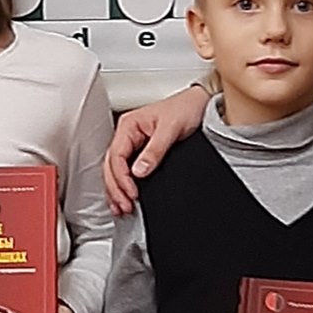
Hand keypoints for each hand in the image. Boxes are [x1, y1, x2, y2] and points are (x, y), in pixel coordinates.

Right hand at [103, 84, 211, 213]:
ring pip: (115, 170)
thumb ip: (154, 150)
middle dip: (116, 188)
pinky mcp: (140, 152)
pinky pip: (125, 171)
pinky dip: (123, 186)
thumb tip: (139, 171)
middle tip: (125, 206)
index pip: (116, 155)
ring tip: (121, 208)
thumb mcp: (170, 128)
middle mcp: (127, 135)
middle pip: (111, 166)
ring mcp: (133, 144)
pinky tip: (125, 198)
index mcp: (129, 125)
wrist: (201, 105)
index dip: (121, 177)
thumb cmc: (186, 109)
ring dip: (116, 190)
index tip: (131, 193)